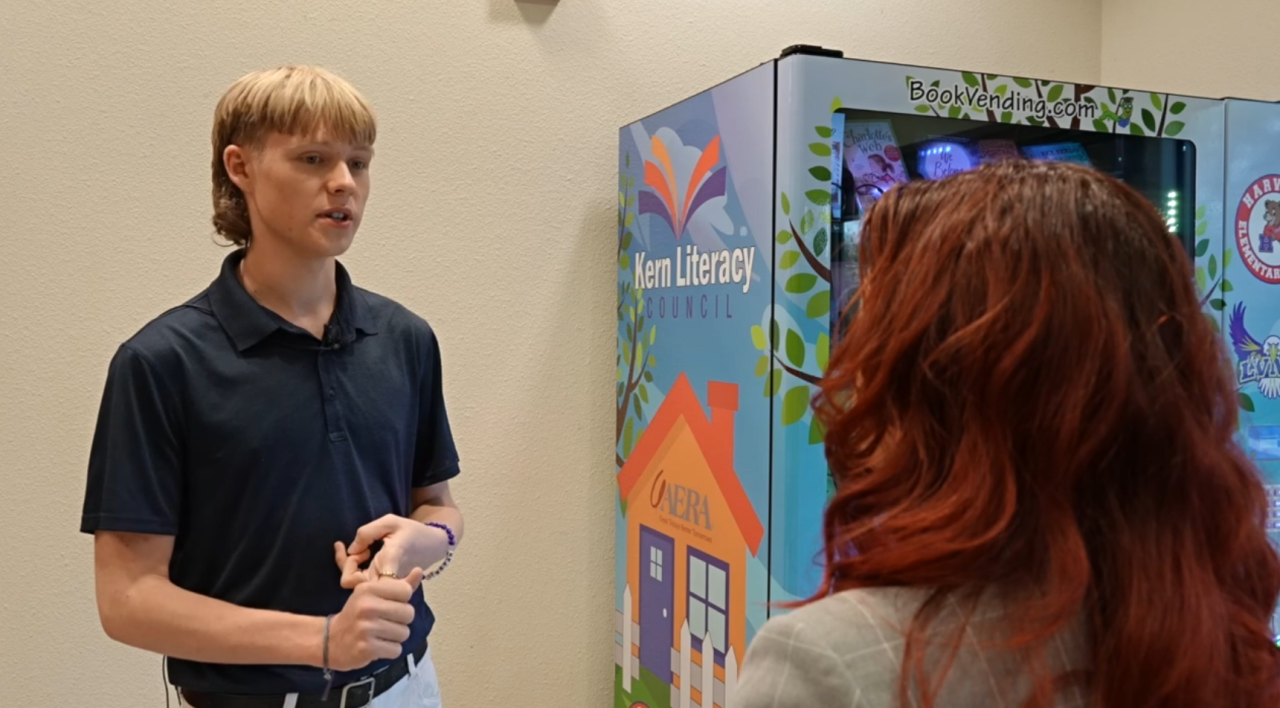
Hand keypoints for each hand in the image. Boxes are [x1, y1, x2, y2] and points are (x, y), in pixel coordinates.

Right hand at [325, 567, 423, 671]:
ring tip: (380, 635)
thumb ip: (399, 585)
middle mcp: (367, 606)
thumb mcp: (374, 594)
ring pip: (404, 633)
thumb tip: (419, 570)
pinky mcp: (367, 648)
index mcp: (369, 589)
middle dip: (400, 621)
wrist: (330, 640)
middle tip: (384, 623)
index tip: (388, 605)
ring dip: (395, 637)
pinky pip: (396, 650)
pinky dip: (390, 651)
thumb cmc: (357, 614)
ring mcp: (366, 628)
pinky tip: (377, 646)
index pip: (406, 591)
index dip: (402, 601)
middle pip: (409, 613)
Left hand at [334, 515, 449, 588]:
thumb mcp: (391, 522)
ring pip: (356, 583)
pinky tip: (361, 551)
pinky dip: (356, 566)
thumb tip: (351, 550)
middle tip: (356, 547)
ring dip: (351, 565)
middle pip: (352, 584)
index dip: (349, 568)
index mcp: (389, 564)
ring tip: (362, 546)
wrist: (434, 545)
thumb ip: (367, 532)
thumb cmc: (413, 532)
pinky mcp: (382, 583)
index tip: (358, 550)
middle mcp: (385, 579)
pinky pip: (363, 580)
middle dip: (347, 565)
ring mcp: (383, 584)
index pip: (359, 582)